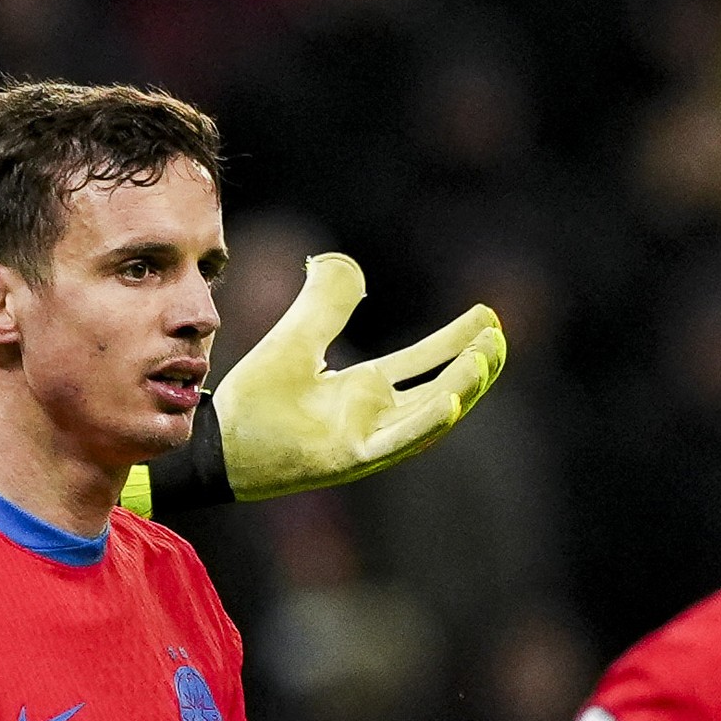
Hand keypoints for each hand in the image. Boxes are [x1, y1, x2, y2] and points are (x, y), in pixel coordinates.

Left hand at [212, 253, 505, 499]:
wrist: (220, 442)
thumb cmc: (255, 400)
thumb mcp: (295, 339)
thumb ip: (321, 304)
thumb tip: (334, 261)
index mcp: (364, 389)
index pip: (422, 362)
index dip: (455, 341)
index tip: (488, 318)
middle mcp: (373, 415)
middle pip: (438, 388)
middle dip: (472, 365)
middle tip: (499, 338)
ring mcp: (367, 439)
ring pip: (427, 414)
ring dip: (460, 388)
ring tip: (487, 357)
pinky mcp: (351, 459)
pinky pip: (396, 442)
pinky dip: (424, 424)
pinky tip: (450, 400)